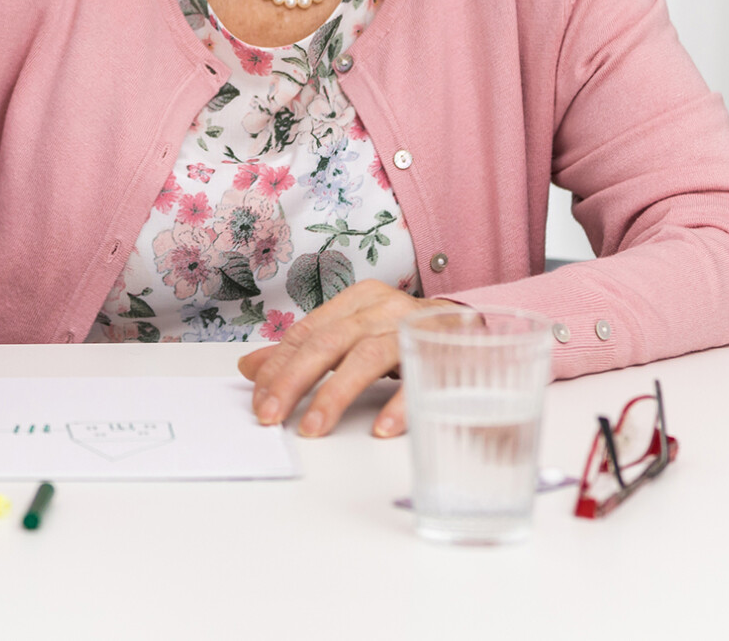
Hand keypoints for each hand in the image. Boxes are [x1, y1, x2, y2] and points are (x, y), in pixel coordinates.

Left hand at [237, 282, 464, 437]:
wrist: (477, 329)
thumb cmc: (408, 335)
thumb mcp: (356, 336)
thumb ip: (306, 351)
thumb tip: (251, 367)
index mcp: (358, 300)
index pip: (307, 331)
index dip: (278, 366)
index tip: (258, 400)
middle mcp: (384, 307)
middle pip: (330, 341)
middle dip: (294, 380)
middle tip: (272, 415)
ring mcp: (415, 327)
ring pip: (367, 355)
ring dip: (336, 394)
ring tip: (314, 427)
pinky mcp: (446, 351)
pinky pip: (419, 377)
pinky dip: (399, 404)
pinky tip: (381, 428)